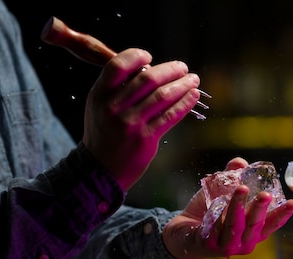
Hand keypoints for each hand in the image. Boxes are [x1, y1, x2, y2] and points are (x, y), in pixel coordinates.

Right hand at [81, 48, 200, 190]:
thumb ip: (117, 87)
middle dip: (170, 70)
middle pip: (147, 78)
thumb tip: (149, 68)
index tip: (150, 56)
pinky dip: (185, 103)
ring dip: (182, 84)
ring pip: (162, 96)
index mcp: (100, 94)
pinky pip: (170, 116)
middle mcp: (114, 107)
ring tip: (193, 80)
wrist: (100, 169)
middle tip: (182, 67)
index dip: (135, 56)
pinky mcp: (146, 138)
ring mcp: (131, 123)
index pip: (117, 65)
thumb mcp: (99, 106)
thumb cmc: (104, 133)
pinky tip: (193, 96)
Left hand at [162, 158, 292, 258]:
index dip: (283, 214)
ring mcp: (227, 246)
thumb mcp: (222, 192)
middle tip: (265, 194)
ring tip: (241, 189)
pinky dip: (217, 216)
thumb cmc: (209, 213)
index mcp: (254, 232)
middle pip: (255, 226)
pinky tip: (216, 204)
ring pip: (235, 226)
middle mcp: (244, 242)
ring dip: (238, 207)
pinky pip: (214, 230)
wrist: (182, 230)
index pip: (272, 224)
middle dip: (261, 209)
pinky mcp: (208, 246)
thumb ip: (232, 176)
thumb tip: (241, 162)